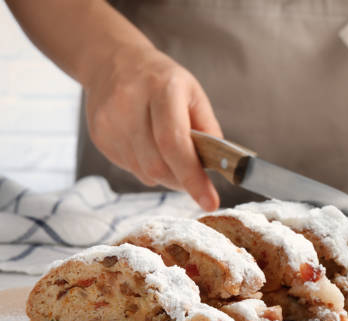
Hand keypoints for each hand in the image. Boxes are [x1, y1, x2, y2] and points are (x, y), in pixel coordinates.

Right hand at [83, 45, 221, 210]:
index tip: (210, 202)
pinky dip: (148, 168)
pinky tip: (149, 147)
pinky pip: (131, 169)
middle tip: (195, 178)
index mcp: (162, 89)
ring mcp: (110, 122)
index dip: (193, 178)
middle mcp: (130, 105)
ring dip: (166, 175)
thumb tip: (219, 167)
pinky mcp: (99, 137)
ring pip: (145, 172)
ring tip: (171, 154)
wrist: (113, 62)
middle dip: (182, 180)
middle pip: (158, 165)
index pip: (174, 143)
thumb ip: (208, 130)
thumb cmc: (162, 81)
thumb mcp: (194, 94)